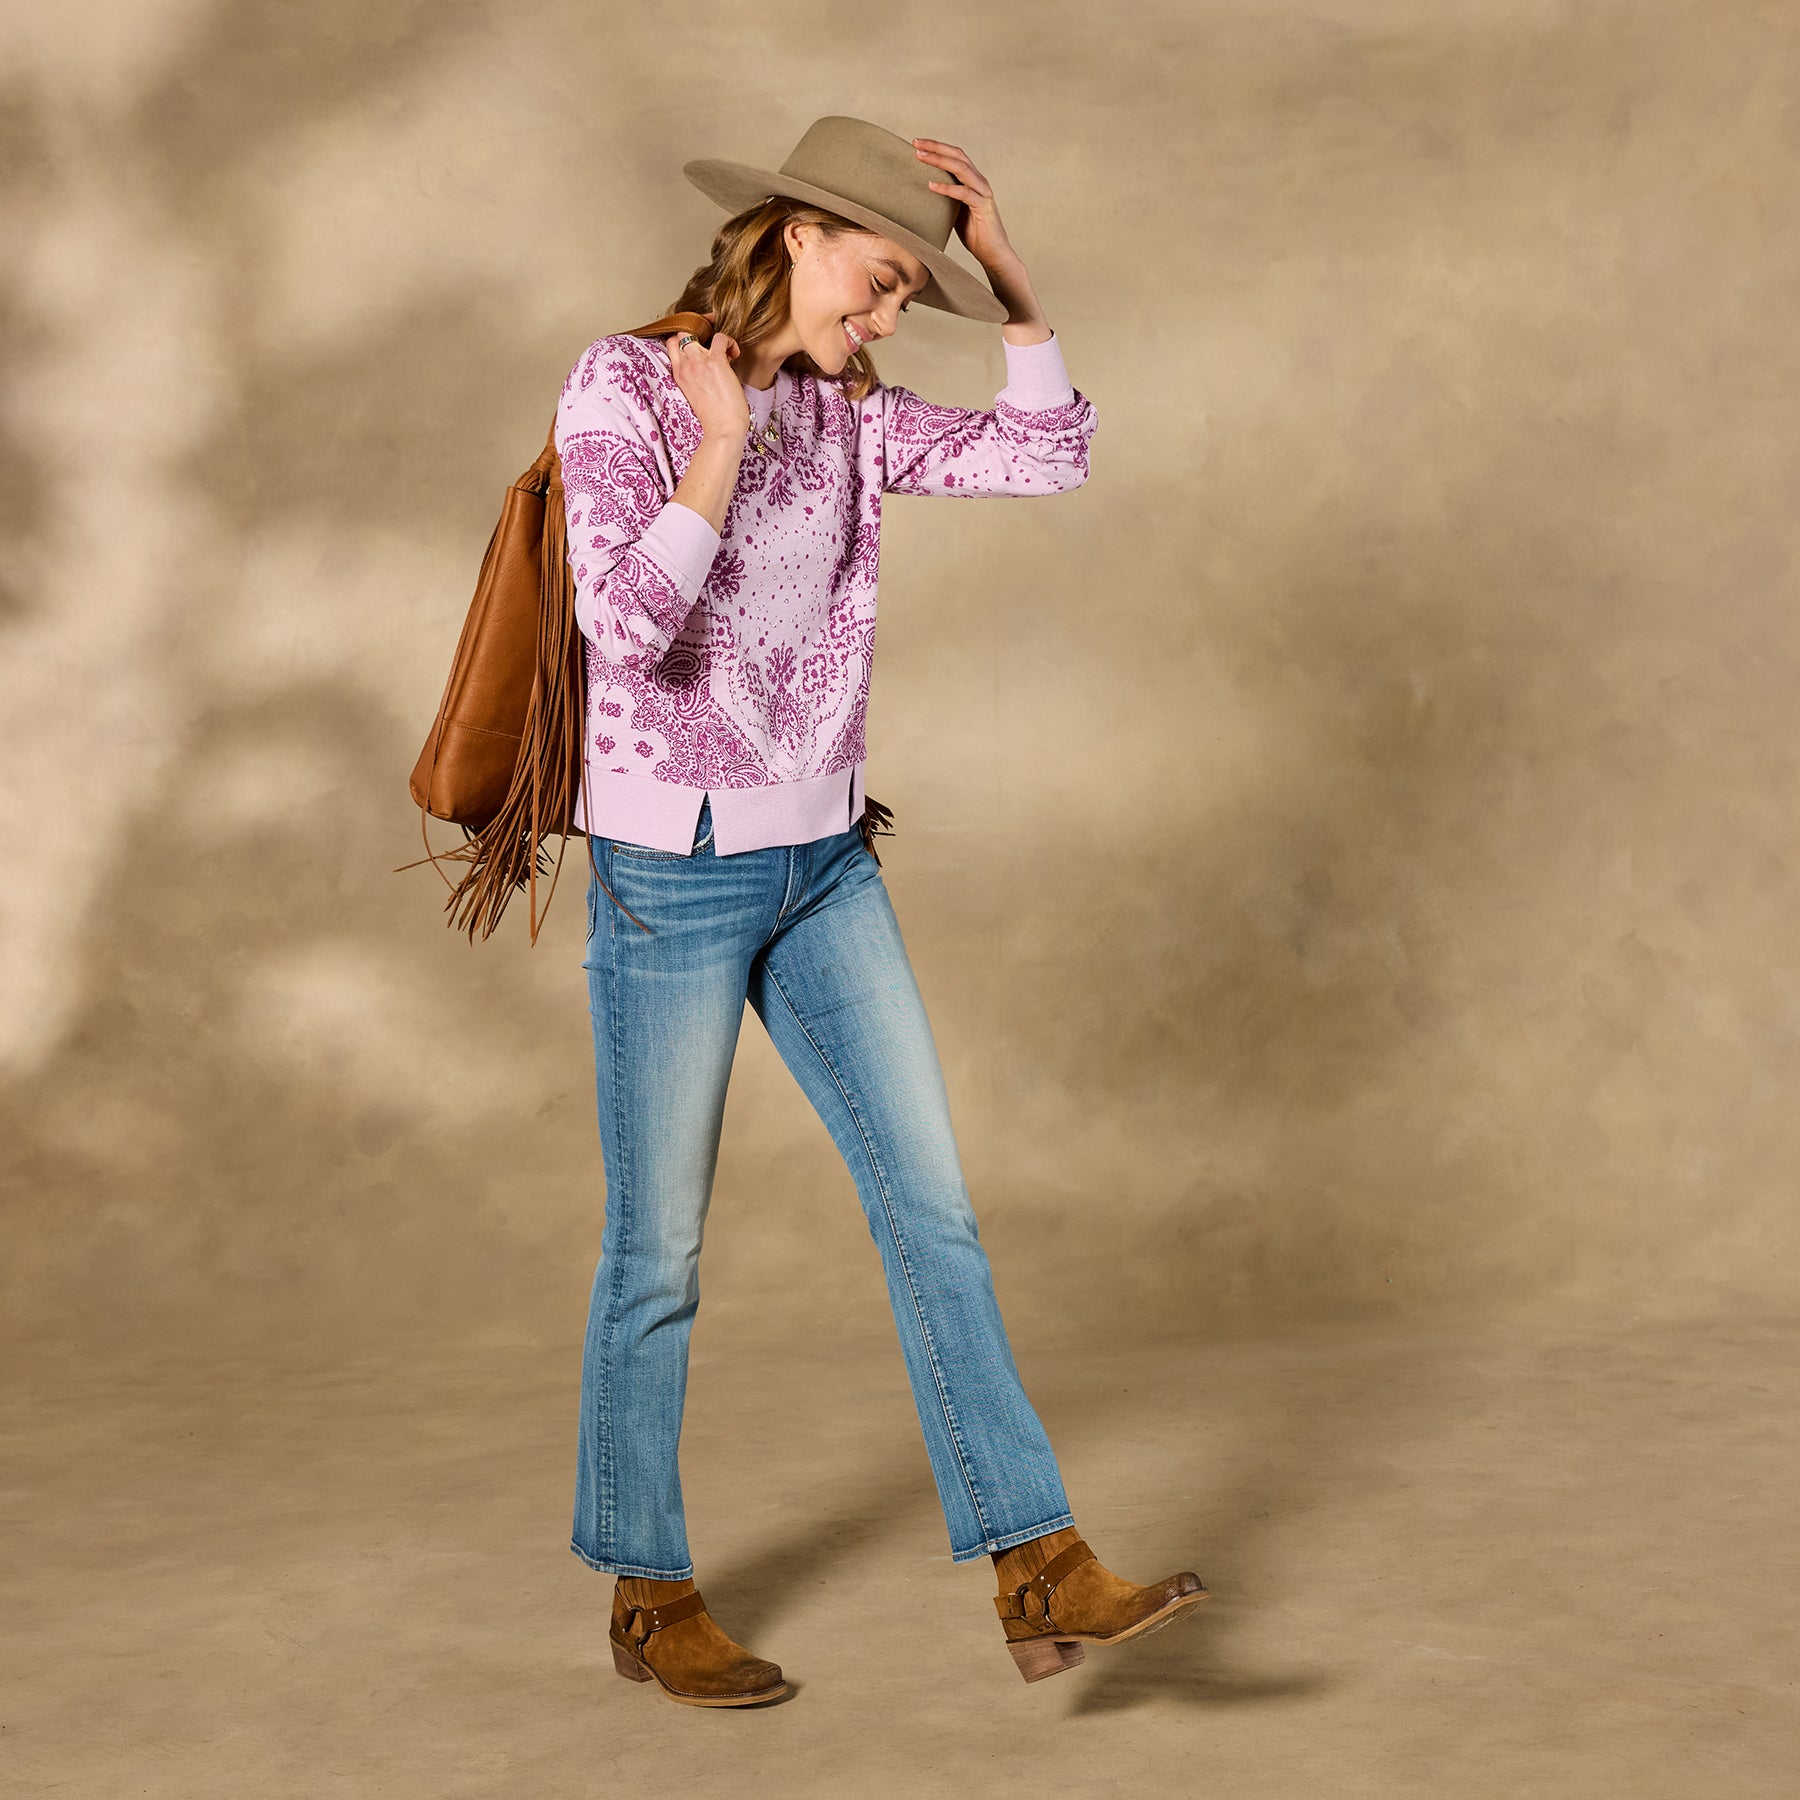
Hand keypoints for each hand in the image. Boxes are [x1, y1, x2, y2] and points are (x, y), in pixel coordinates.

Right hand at [667, 314, 750, 440]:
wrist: (722, 431)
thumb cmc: (713, 419)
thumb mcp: (694, 396)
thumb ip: (694, 379)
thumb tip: (707, 369)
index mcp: (679, 376)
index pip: (672, 346)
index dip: (684, 341)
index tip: (699, 348)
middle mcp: (685, 367)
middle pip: (680, 336)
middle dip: (696, 335)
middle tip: (711, 346)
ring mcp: (699, 363)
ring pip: (695, 333)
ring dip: (711, 338)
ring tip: (724, 353)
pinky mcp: (716, 363)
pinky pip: (720, 338)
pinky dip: (729, 341)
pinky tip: (734, 354)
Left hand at [912, 137, 1018, 271]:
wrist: (994, 254)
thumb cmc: (974, 234)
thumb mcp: (954, 212)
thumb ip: (945, 200)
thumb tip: (922, 195)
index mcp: (972, 180)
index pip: (955, 156)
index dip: (937, 147)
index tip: (917, 143)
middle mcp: (979, 182)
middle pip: (957, 156)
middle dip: (936, 147)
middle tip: (916, 143)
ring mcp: (983, 193)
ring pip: (961, 169)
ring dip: (939, 161)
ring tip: (920, 157)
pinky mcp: (983, 207)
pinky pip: (964, 193)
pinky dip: (947, 188)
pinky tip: (931, 185)